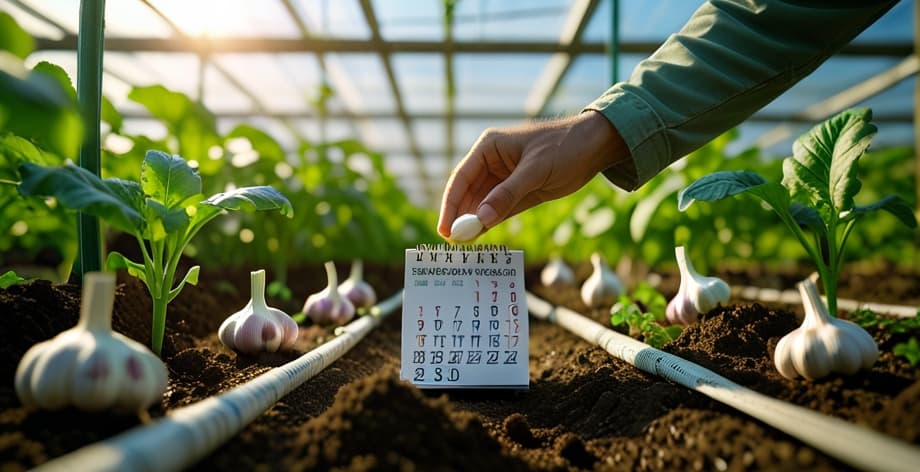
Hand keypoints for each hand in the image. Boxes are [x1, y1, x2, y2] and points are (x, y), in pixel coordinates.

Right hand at [437, 110, 628, 238]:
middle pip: (467, 194)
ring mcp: (503, 179)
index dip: (450, 204)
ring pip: (480, 205)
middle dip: (459, 217)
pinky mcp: (517, 192)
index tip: (445, 228)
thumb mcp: (536, 169)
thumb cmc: (565, 146)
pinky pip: (497, 210)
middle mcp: (491, 163)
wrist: (595, 147)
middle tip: (453, 243)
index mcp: (489, 148)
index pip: (461, 178)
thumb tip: (480, 219)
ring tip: (464, 245)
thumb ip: (507, 194)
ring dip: (472, 223)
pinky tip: (479, 238)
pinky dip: (488, 224)